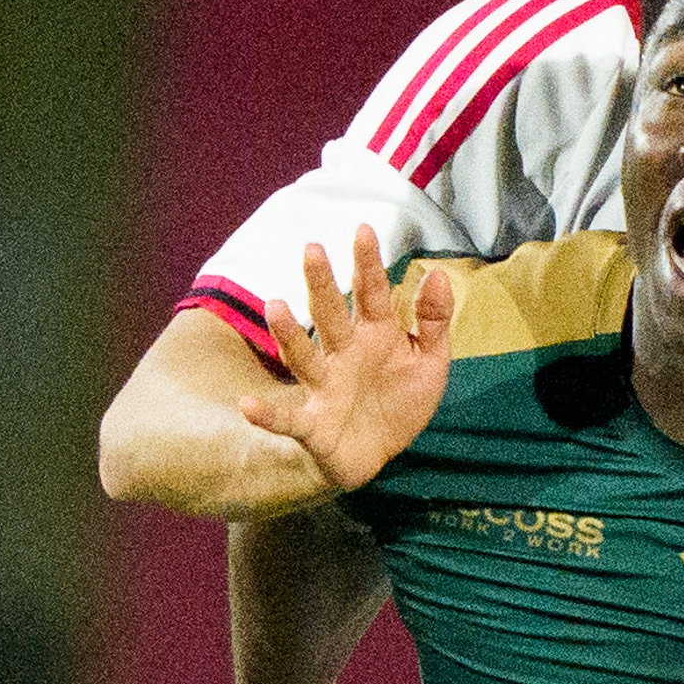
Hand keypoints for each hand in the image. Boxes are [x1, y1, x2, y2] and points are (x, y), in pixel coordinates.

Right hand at [243, 227, 458, 492]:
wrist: (380, 454)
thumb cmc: (400, 399)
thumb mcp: (431, 360)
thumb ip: (434, 319)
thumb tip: (437, 273)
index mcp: (375, 333)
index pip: (371, 293)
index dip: (368, 264)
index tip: (363, 229)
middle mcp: (344, 353)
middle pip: (330, 315)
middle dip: (321, 283)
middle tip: (312, 249)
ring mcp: (325, 386)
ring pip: (303, 356)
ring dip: (287, 334)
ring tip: (274, 305)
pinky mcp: (313, 424)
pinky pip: (287, 419)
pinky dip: (266, 414)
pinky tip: (246, 405)